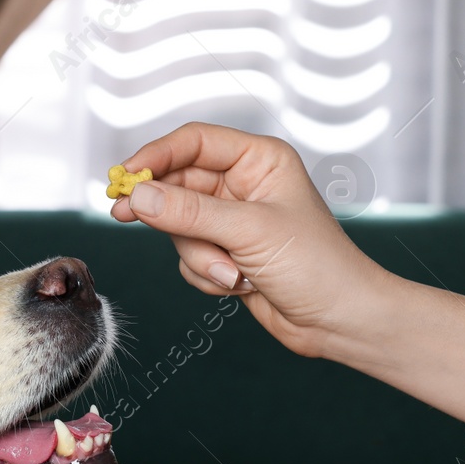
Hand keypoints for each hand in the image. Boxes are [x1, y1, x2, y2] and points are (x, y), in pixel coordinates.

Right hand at [109, 122, 464, 427]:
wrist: (341, 321)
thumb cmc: (317, 266)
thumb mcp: (249, 233)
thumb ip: (189, 213)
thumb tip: (138, 195)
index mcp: (260, 159)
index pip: (194, 142)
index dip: (155, 155)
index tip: (123, 176)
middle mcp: (245, 184)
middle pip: (178, 184)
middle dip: (167, 212)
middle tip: (123, 216)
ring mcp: (234, 221)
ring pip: (179, 226)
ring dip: (199, 255)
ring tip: (232, 275)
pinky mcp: (227, 253)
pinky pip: (189, 256)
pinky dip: (205, 274)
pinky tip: (237, 286)